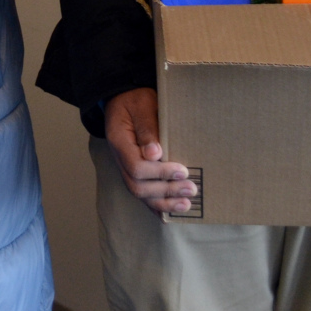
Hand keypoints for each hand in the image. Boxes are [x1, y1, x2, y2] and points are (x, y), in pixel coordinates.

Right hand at [105, 87, 197, 213]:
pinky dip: (157, 205)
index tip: (183, 170)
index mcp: (119, 141)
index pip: (136, 166)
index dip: (160, 173)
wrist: (124, 100)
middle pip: (137, 185)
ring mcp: (125, 167)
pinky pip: (143, 193)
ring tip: (187, 203)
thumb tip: (154, 153)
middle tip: (191, 189)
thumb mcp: (142, 106)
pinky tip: (173, 210)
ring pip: (140, 194)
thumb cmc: (136, 101)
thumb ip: (147, 128)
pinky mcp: (134, 171)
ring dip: (164, 202)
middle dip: (166, 190)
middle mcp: (119, 158)